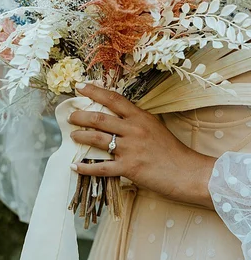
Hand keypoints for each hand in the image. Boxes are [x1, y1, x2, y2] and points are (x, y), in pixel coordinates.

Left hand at [67, 84, 215, 207]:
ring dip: (80, 136)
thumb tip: (115, 117)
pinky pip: (100, 167)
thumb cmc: (172, 151)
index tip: (79, 86)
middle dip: (80, 116)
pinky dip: (85, 167)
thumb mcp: (155, 128)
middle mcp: (134, 130)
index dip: (94, 91)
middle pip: (99, 118)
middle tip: (70, 117)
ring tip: (72, 135)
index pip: (113, 99)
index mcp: (141, 118)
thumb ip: (136, 122)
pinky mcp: (128, 168)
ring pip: (97, 139)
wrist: (189, 173)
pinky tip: (75, 165)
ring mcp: (130, 149)